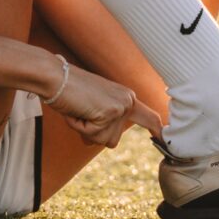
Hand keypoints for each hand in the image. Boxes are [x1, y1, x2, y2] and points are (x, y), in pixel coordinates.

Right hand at [42, 60, 162, 148]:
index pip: (149, 117)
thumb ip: (106, 120)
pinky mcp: (110, 112)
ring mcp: (120, 106)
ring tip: (79, 108)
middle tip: (82, 112)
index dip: (156, 130)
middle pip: (112, 140)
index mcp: (126, 97)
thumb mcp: (94, 106)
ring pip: (102, 139)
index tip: (163, 139)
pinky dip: (79, 126)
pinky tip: (77, 110)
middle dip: (92, 133)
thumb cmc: (68, 91)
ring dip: (85, 130)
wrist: (55, 76)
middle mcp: (128, 100)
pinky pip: (92, 134)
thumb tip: (112, 142)